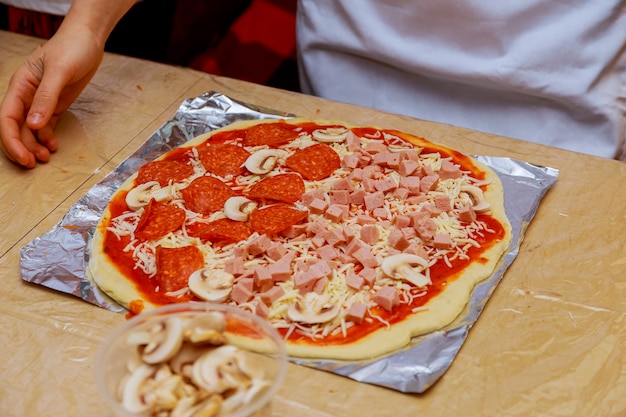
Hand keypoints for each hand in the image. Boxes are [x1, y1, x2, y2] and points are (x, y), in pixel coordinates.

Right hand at [0, 28, 104, 167]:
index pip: (7, 118)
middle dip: (22, 147)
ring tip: (48, 157)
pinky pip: (46, 127)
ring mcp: (40, 102)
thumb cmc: (72, 49)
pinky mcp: (55, 105)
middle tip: (35, 163)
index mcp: (20, 85)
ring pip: (31, 130)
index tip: (24, 157)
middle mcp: (26, 95)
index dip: (11, 140)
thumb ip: (46, 97)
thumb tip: (33, 124)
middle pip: (16, 127)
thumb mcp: (59, 71)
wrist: (88, 40)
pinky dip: (47, 138)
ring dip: (35, 145)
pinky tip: (54, 146)